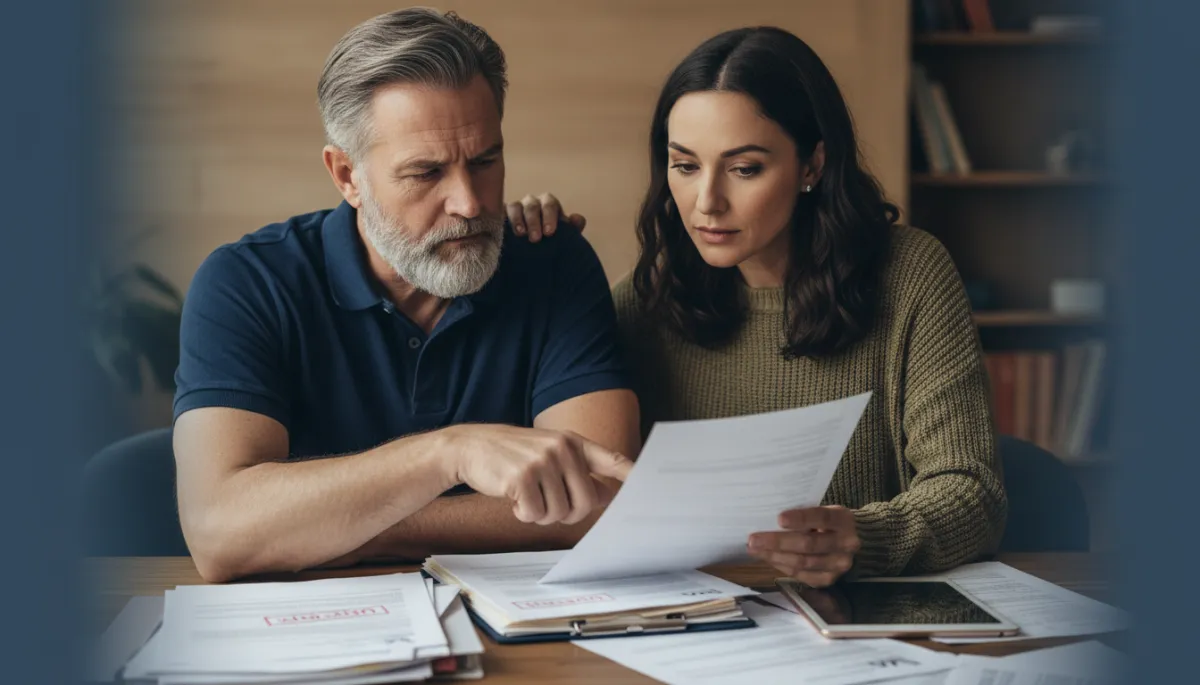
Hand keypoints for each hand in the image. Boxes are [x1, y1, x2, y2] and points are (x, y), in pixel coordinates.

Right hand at [443, 424, 631, 524]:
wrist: (470, 447)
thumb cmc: (513, 456)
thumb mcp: (548, 456)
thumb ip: (577, 474)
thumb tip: (606, 496)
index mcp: (572, 442)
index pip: (611, 459)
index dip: (632, 474)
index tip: (650, 484)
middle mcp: (562, 448)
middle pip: (585, 502)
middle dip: (567, 513)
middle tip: (548, 504)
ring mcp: (542, 461)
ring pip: (559, 512)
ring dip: (541, 513)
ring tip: (527, 494)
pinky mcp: (522, 477)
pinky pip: (535, 514)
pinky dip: (524, 514)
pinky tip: (513, 497)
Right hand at [505, 192, 586, 242]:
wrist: (534, 257)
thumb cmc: (552, 243)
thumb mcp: (564, 238)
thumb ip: (573, 229)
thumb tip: (577, 219)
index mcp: (549, 206)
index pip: (550, 204)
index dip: (550, 216)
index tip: (549, 233)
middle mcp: (532, 204)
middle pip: (532, 205)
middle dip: (534, 220)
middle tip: (536, 238)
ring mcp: (516, 209)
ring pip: (515, 206)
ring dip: (518, 219)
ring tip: (521, 235)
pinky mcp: (501, 217)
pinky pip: (500, 213)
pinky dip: (502, 220)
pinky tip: (504, 232)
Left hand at [748, 505, 859, 587]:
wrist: (848, 540)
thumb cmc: (825, 520)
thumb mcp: (820, 509)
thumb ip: (802, 512)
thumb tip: (768, 518)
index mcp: (843, 520)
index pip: (822, 518)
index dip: (801, 519)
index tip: (779, 519)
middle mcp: (846, 544)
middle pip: (809, 544)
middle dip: (778, 542)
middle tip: (754, 539)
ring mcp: (839, 565)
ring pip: (802, 562)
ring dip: (775, 556)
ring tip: (754, 550)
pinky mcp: (828, 579)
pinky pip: (801, 575)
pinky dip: (781, 566)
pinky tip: (768, 558)